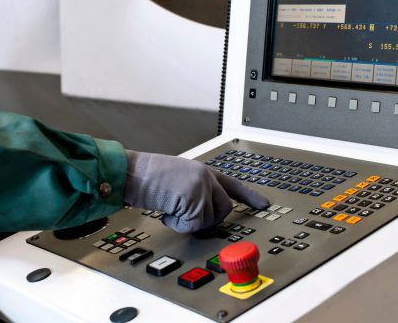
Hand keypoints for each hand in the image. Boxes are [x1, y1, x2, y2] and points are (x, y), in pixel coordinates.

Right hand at [123, 150, 269, 232]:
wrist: (133, 173)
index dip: (250, 195)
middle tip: (186, 216)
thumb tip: (207, 214)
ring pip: (210, 219)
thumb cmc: (148, 177)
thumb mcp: (179, 179)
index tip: (264, 205)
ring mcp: (201, 187)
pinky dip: (178, 225)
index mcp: (203, 171)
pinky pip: (194, 226)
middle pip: (225, 208)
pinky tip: (167, 212)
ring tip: (172, 209)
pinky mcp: (194, 199)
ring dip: (190, 222)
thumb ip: (197, 191)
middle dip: (208, 219)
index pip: (232, 184)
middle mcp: (206, 176)